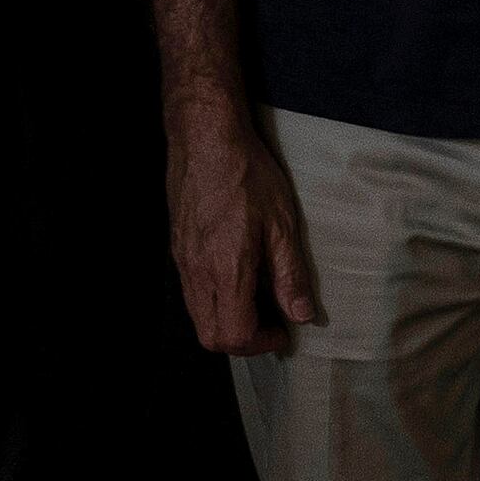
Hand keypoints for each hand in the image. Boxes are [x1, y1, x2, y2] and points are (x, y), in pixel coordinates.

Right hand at [165, 101, 322, 355]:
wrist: (205, 137)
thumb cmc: (246, 174)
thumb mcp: (282, 223)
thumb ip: (290, 274)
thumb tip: (302, 314)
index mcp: (225, 270)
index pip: (234, 335)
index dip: (262, 343)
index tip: (284, 330)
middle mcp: (197, 273)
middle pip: (210, 337)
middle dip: (243, 341)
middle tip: (270, 323)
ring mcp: (183, 261)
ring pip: (198, 316)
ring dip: (228, 320)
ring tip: (257, 298)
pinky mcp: (177, 248)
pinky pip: (191, 292)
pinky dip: (215, 300)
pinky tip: (237, 274)